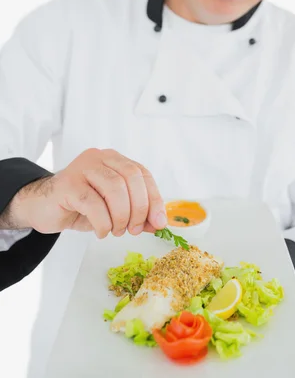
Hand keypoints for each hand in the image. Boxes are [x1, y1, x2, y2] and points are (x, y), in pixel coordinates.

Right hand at [10, 148, 166, 238]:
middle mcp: (100, 157)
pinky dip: (103, 222)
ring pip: (114, 188)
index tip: (159, 222)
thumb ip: (136, 214)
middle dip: (138, 208)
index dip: (154, 198)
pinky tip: (101, 231)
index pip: (142, 174)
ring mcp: (82, 168)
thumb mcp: (113, 210)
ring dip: (121, 216)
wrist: (42, 207)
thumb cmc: (79, 206)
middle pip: (131, 177)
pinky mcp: (67, 184)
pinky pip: (93, 203)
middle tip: (134, 229)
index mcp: (114, 159)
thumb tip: (158, 224)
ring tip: (116, 230)